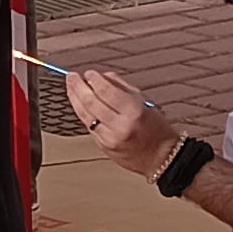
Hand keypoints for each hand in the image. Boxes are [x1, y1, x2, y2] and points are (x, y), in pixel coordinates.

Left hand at [66, 66, 176, 181]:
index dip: (94, 80)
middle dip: (78, 86)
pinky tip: (78, 104)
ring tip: (70, 87)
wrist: (161, 158)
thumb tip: (104, 77)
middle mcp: (121, 127)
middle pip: (91, 102)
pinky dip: (82, 113)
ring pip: (85, 115)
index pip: (107, 91)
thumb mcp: (145, 103)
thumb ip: (123, 88)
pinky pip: (88, 126)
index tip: (89, 73)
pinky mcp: (104, 147)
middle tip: (72, 77)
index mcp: (135, 113)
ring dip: (74, 98)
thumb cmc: (157, 130)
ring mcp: (110, 139)